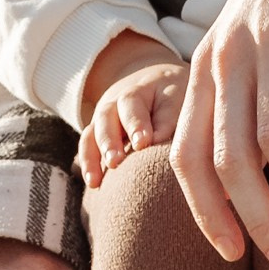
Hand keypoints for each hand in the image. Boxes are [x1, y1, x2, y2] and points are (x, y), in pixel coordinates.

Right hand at [79, 52, 187, 186]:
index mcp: (145, 87)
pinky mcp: (100, 129)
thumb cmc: (179, 99)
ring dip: (96, 154)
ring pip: (95, 128)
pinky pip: (88, 143)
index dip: (137, 123)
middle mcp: (121, 97)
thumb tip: (156, 141)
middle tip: (116, 160)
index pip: (134, 102)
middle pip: (107, 114)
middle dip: (111, 139)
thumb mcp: (180, 100)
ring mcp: (108, 112)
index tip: (143, 143)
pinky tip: (93, 183)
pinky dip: (88, 162)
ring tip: (98, 177)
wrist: (163, 88)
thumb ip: (169, 118)